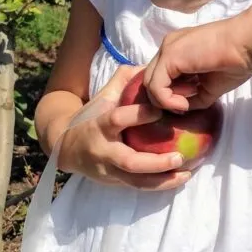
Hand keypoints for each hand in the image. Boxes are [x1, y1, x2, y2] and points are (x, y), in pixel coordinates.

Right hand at [58, 66, 191, 190]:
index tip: (160, 111)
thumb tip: (151, 64)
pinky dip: (160, 185)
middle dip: (155, 162)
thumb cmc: (91, 118)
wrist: (65, 147)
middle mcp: (103, 150)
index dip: (138, 115)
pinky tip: (181, 179)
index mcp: (99, 125)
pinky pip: (139, 187)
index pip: (118, 120)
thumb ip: (124, 79)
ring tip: (186, 174)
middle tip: (180, 157)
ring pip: (136, 181)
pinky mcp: (115, 182)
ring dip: (162, 180)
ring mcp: (109, 170)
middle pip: (129, 161)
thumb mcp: (103, 97)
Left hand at [144, 14, 251, 111]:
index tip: (187, 102)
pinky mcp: (168, 56)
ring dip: (166, 101)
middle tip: (186, 104)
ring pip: (149, 84)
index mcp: (178, 51)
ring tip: (187, 101)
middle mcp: (169, 47)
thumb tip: (181, 109)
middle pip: (151, 79)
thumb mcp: (209, 85)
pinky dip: (167, 101)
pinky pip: (155, 86)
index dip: (169, 94)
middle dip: (165, 98)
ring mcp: (167, 50)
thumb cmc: (235, 62)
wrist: (247, 45)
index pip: (160, 75)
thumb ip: (193, 96)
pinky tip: (184, 103)